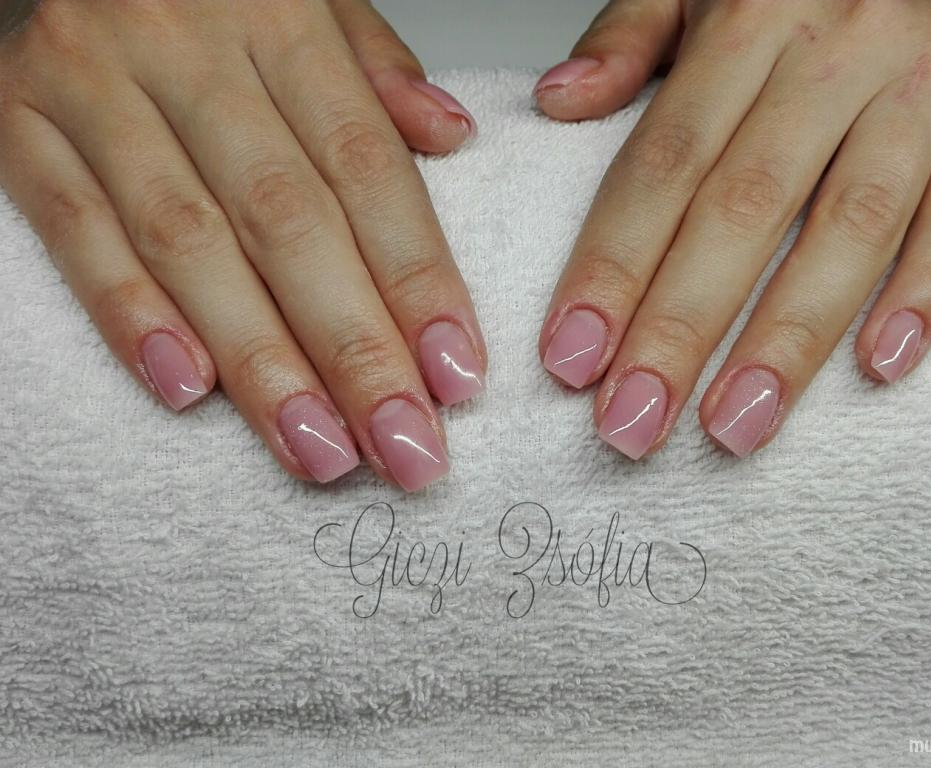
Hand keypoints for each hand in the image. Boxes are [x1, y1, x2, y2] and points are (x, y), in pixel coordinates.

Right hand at [0, 0, 485, 490]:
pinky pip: (74, 229)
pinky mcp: (19, 121)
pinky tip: (189, 391)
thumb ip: (376, 68)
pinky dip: (130, 315)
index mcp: (279, 16)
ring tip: (320, 450)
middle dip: (355, 352)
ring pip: (189, 244)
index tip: (456, 375)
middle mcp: (188, 51)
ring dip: (261, 363)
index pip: (365, 168)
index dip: (416, 280)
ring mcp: (95, 86)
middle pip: (287, 223)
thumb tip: (450, 134)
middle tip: (406, 447)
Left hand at [534, 0, 930, 458]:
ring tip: (735, 425)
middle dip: (683, 328)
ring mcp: (925, 77)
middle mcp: (840, 44)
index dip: (613, 266)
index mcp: (748, 14)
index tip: (572, 358)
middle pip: (746, 207)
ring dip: (790, 338)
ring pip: (852, 225)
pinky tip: (881, 365)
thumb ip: (624, 40)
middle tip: (634, 423)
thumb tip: (556, 104)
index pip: (664, 161)